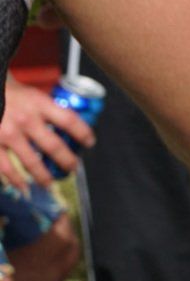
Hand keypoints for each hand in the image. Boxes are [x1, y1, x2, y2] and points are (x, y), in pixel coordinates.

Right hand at [0, 75, 91, 191]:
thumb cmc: (10, 94)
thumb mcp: (32, 95)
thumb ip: (47, 109)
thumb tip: (68, 124)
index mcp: (39, 104)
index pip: (69, 120)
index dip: (82, 133)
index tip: (89, 142)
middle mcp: (26, 120)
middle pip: (53, 146)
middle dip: (66, 160)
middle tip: (73, 168)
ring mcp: (8, 134)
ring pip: (30, 162)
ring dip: (43, 176)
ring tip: (49, 183)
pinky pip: (5, 168)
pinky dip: (15, 180)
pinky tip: (22, 187)